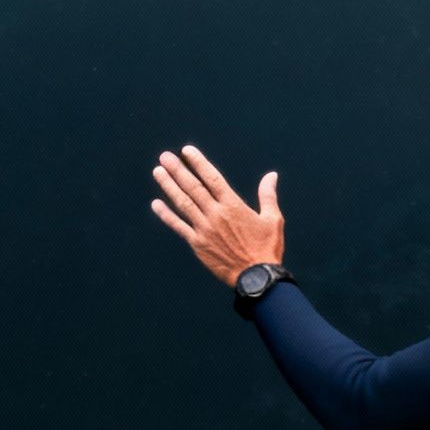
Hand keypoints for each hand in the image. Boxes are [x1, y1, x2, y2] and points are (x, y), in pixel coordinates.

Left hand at [150, 145, 285, 286]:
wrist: (257, 278)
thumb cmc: (267, 248)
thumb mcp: (273, 219)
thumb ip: (268, 195)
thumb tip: (271, 175)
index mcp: (233, 206)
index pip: (212, 178)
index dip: (198, 163)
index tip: (187, 151)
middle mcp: (215, 214)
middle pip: (193, 187)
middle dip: (178, 170)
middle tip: (164, 157)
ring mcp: (204, 229)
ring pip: (183, 203)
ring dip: (169, 186)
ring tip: (158, 172)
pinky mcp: (197, 244)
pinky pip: (178, 226)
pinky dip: (166, 215)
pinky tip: (156, 204)